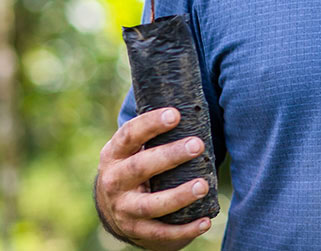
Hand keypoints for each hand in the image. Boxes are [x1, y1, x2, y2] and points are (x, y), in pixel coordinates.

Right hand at [94, 107, 212, 249]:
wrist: (115, 209)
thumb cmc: (137, 167)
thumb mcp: (136, 148)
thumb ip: (155, 129)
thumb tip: (187, 87)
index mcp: (114, 155)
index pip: (129, 135)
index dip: (151, 124)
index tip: (176, 114)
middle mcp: (114, 182)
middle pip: (140, 168)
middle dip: (170, 156)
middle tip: (198, 145)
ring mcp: (124, 209)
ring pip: (151, 205)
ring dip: (179, 196)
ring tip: (203, 185)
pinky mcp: (138, 231)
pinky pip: (162, 234)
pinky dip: (184, 230)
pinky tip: (205, 221)